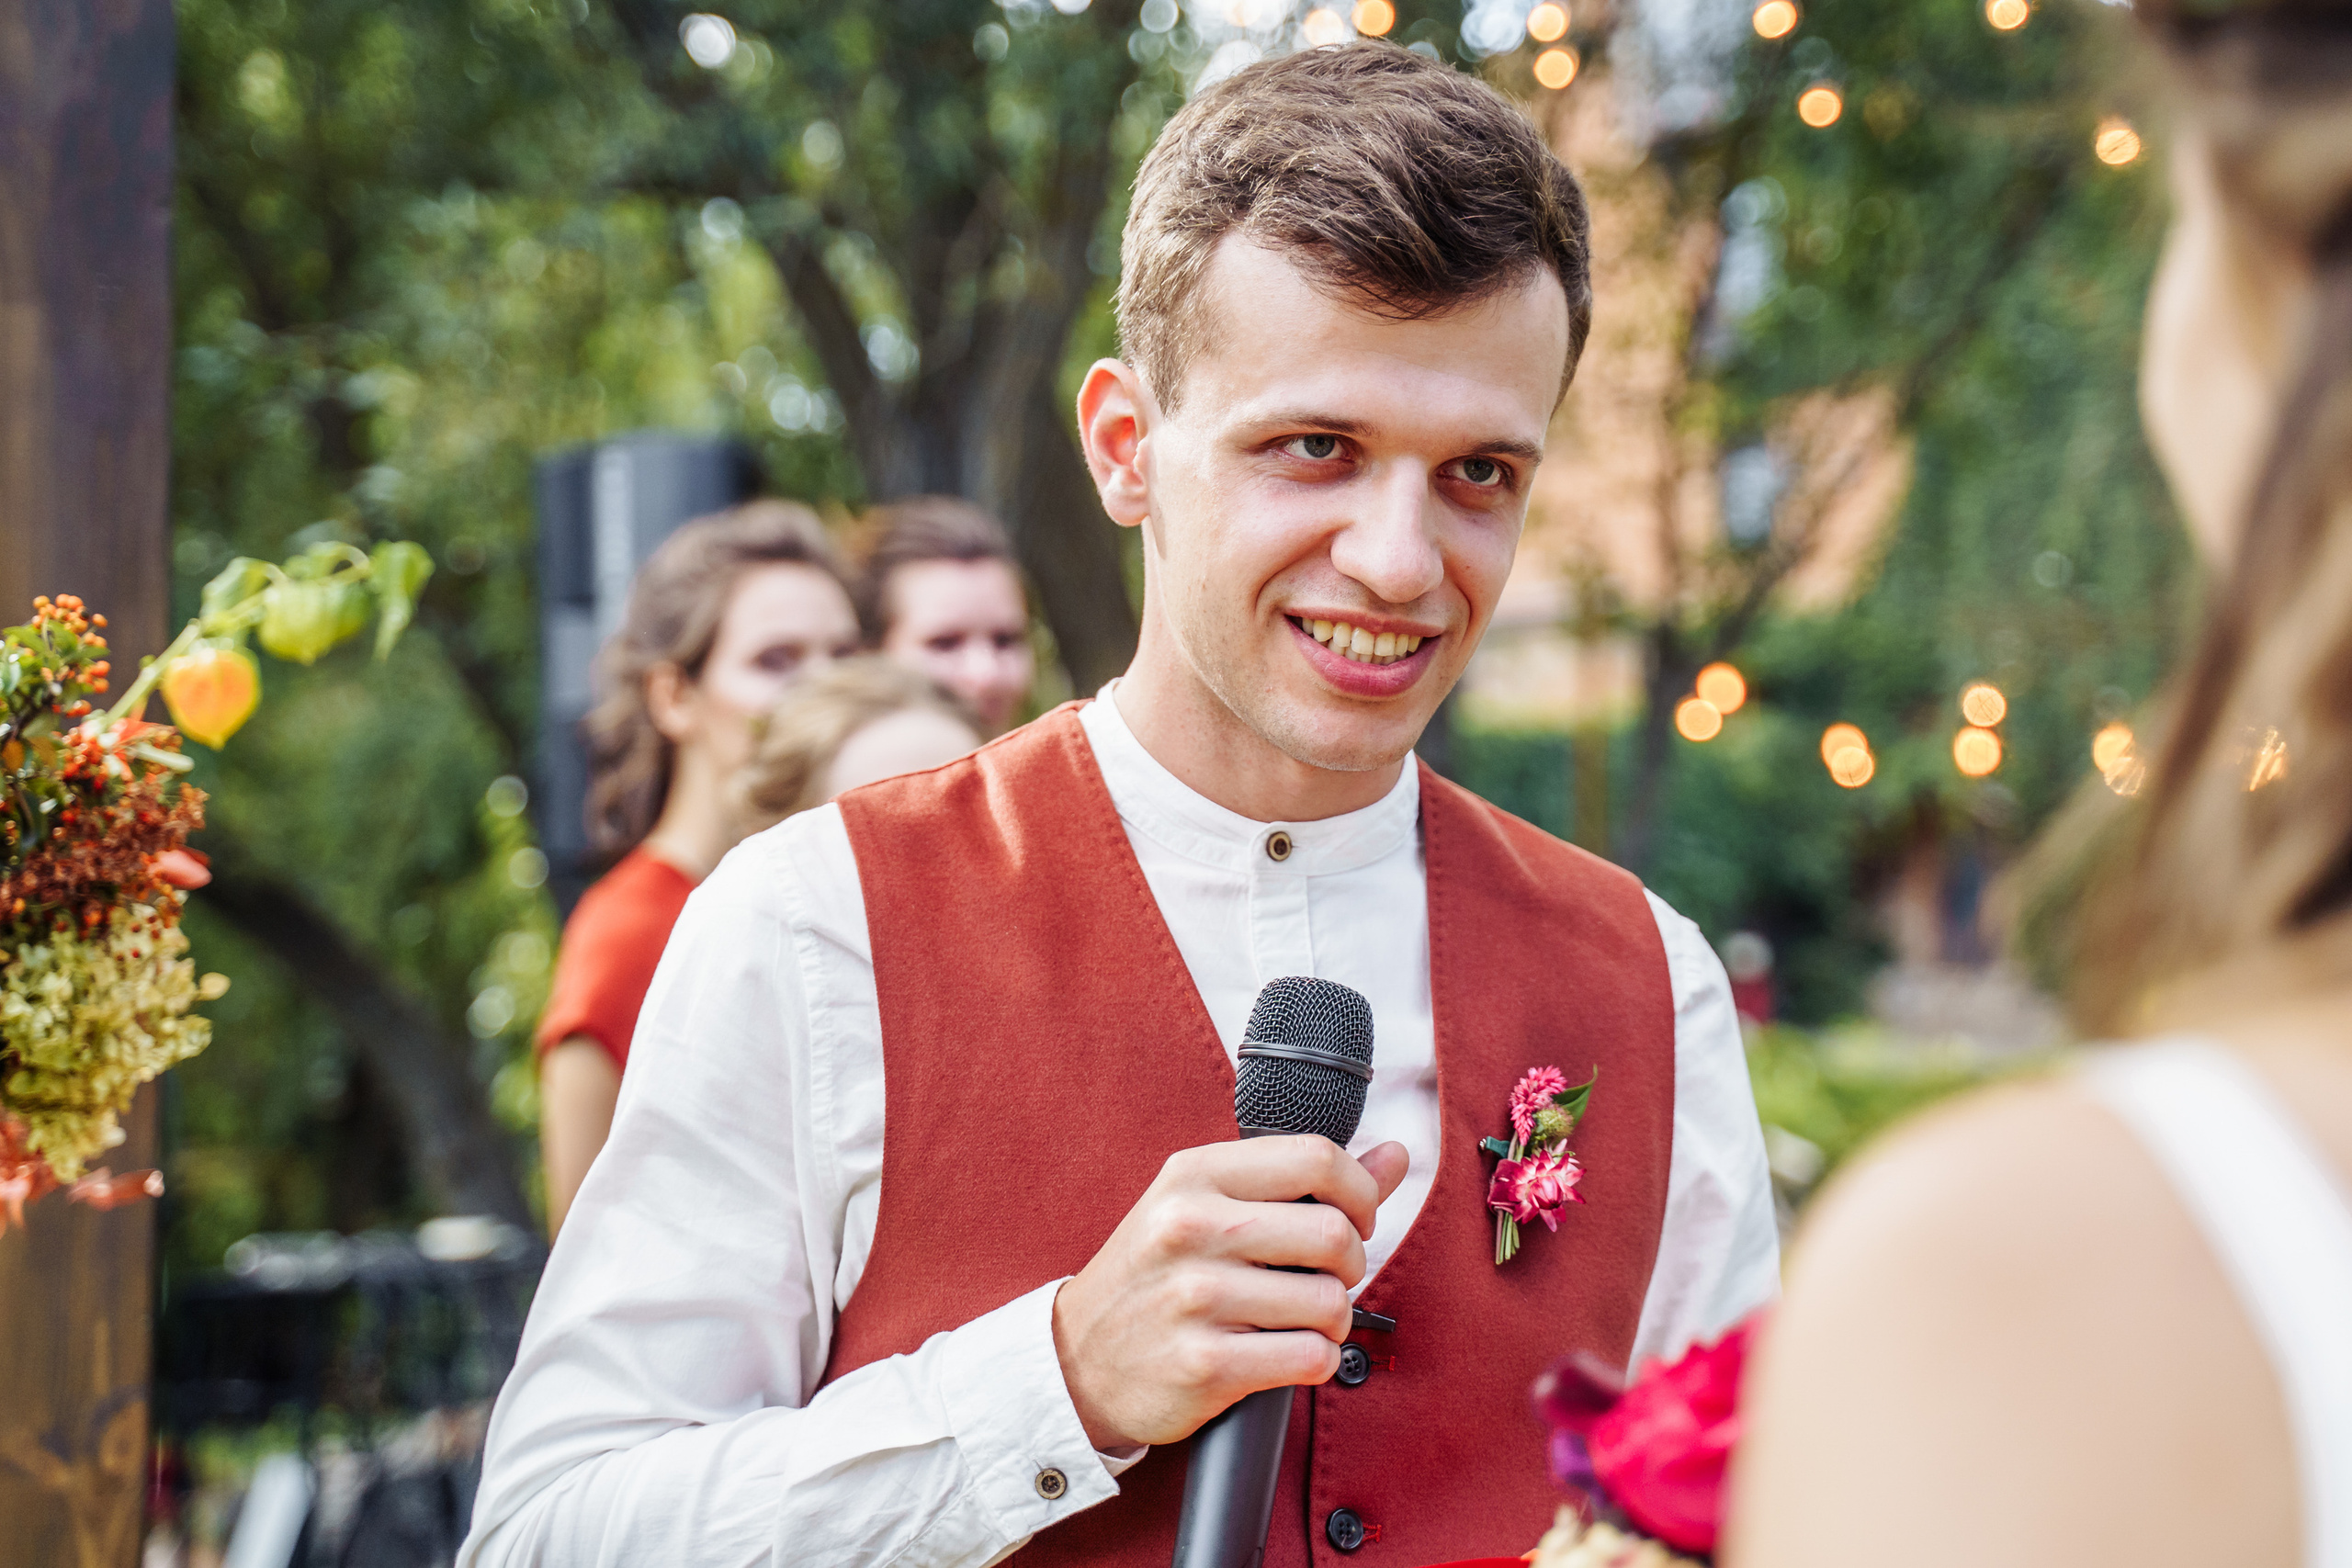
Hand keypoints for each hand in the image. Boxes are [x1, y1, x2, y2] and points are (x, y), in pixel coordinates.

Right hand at [1050, 1135, 1410, 1451]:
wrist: (1076, 1360)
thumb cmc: (1155, 1276)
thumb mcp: (1207, 1206)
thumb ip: (1301, 1181)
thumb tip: (1395, 1156)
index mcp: (1194, 1175)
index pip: (1317, 1157)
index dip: (1359, 1192)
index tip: (1353, 1219)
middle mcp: (1191, 1226)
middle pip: (1333, 1233)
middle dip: (1350, 1265)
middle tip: (1326, 1279)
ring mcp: (1196, 1296)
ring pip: (1331, 1302)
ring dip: (1334, 1320)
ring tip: (1302, 1321)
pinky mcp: (1205, 1363)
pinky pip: (1311, 1358)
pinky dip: (1317, 1361)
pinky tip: (1287, 1355)